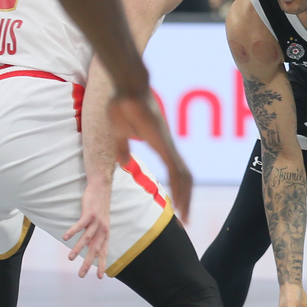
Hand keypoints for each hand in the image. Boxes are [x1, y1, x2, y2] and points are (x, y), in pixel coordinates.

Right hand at [63, 179, 110, 277]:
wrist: (101, 187)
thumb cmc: (99, 206)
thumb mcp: (100, 223)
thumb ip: (96, 235)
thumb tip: (93, 247)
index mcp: (105, 233)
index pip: (103, 252)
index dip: (101, 264)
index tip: (99, 277)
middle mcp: (102, 229)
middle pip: (95, 249)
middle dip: (88, 263)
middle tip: (81, 275)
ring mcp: (97, 221)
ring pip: (87, 238)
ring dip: (78, 249)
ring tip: (70, 258)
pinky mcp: (89, 213)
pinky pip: (80, 225)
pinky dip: (72, 231)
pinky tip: (65, 238)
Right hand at [107, 91, 191, 221]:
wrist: (127, 87)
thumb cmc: (122, 104)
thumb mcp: (120, 133)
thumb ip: (123, 149)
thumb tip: (124, 164)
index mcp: (160, 144)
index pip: (175, 172)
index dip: (178, 189)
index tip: (177, 205)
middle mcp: (168, 146)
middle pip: (184, 178)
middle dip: (186, 199)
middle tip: (186, 219)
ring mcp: (168, 145)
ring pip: (184, 177)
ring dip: (185, 198)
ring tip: (185, 217)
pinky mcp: (163, 143)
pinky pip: (175, 169)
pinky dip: (178, 187)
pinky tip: (179, 201)